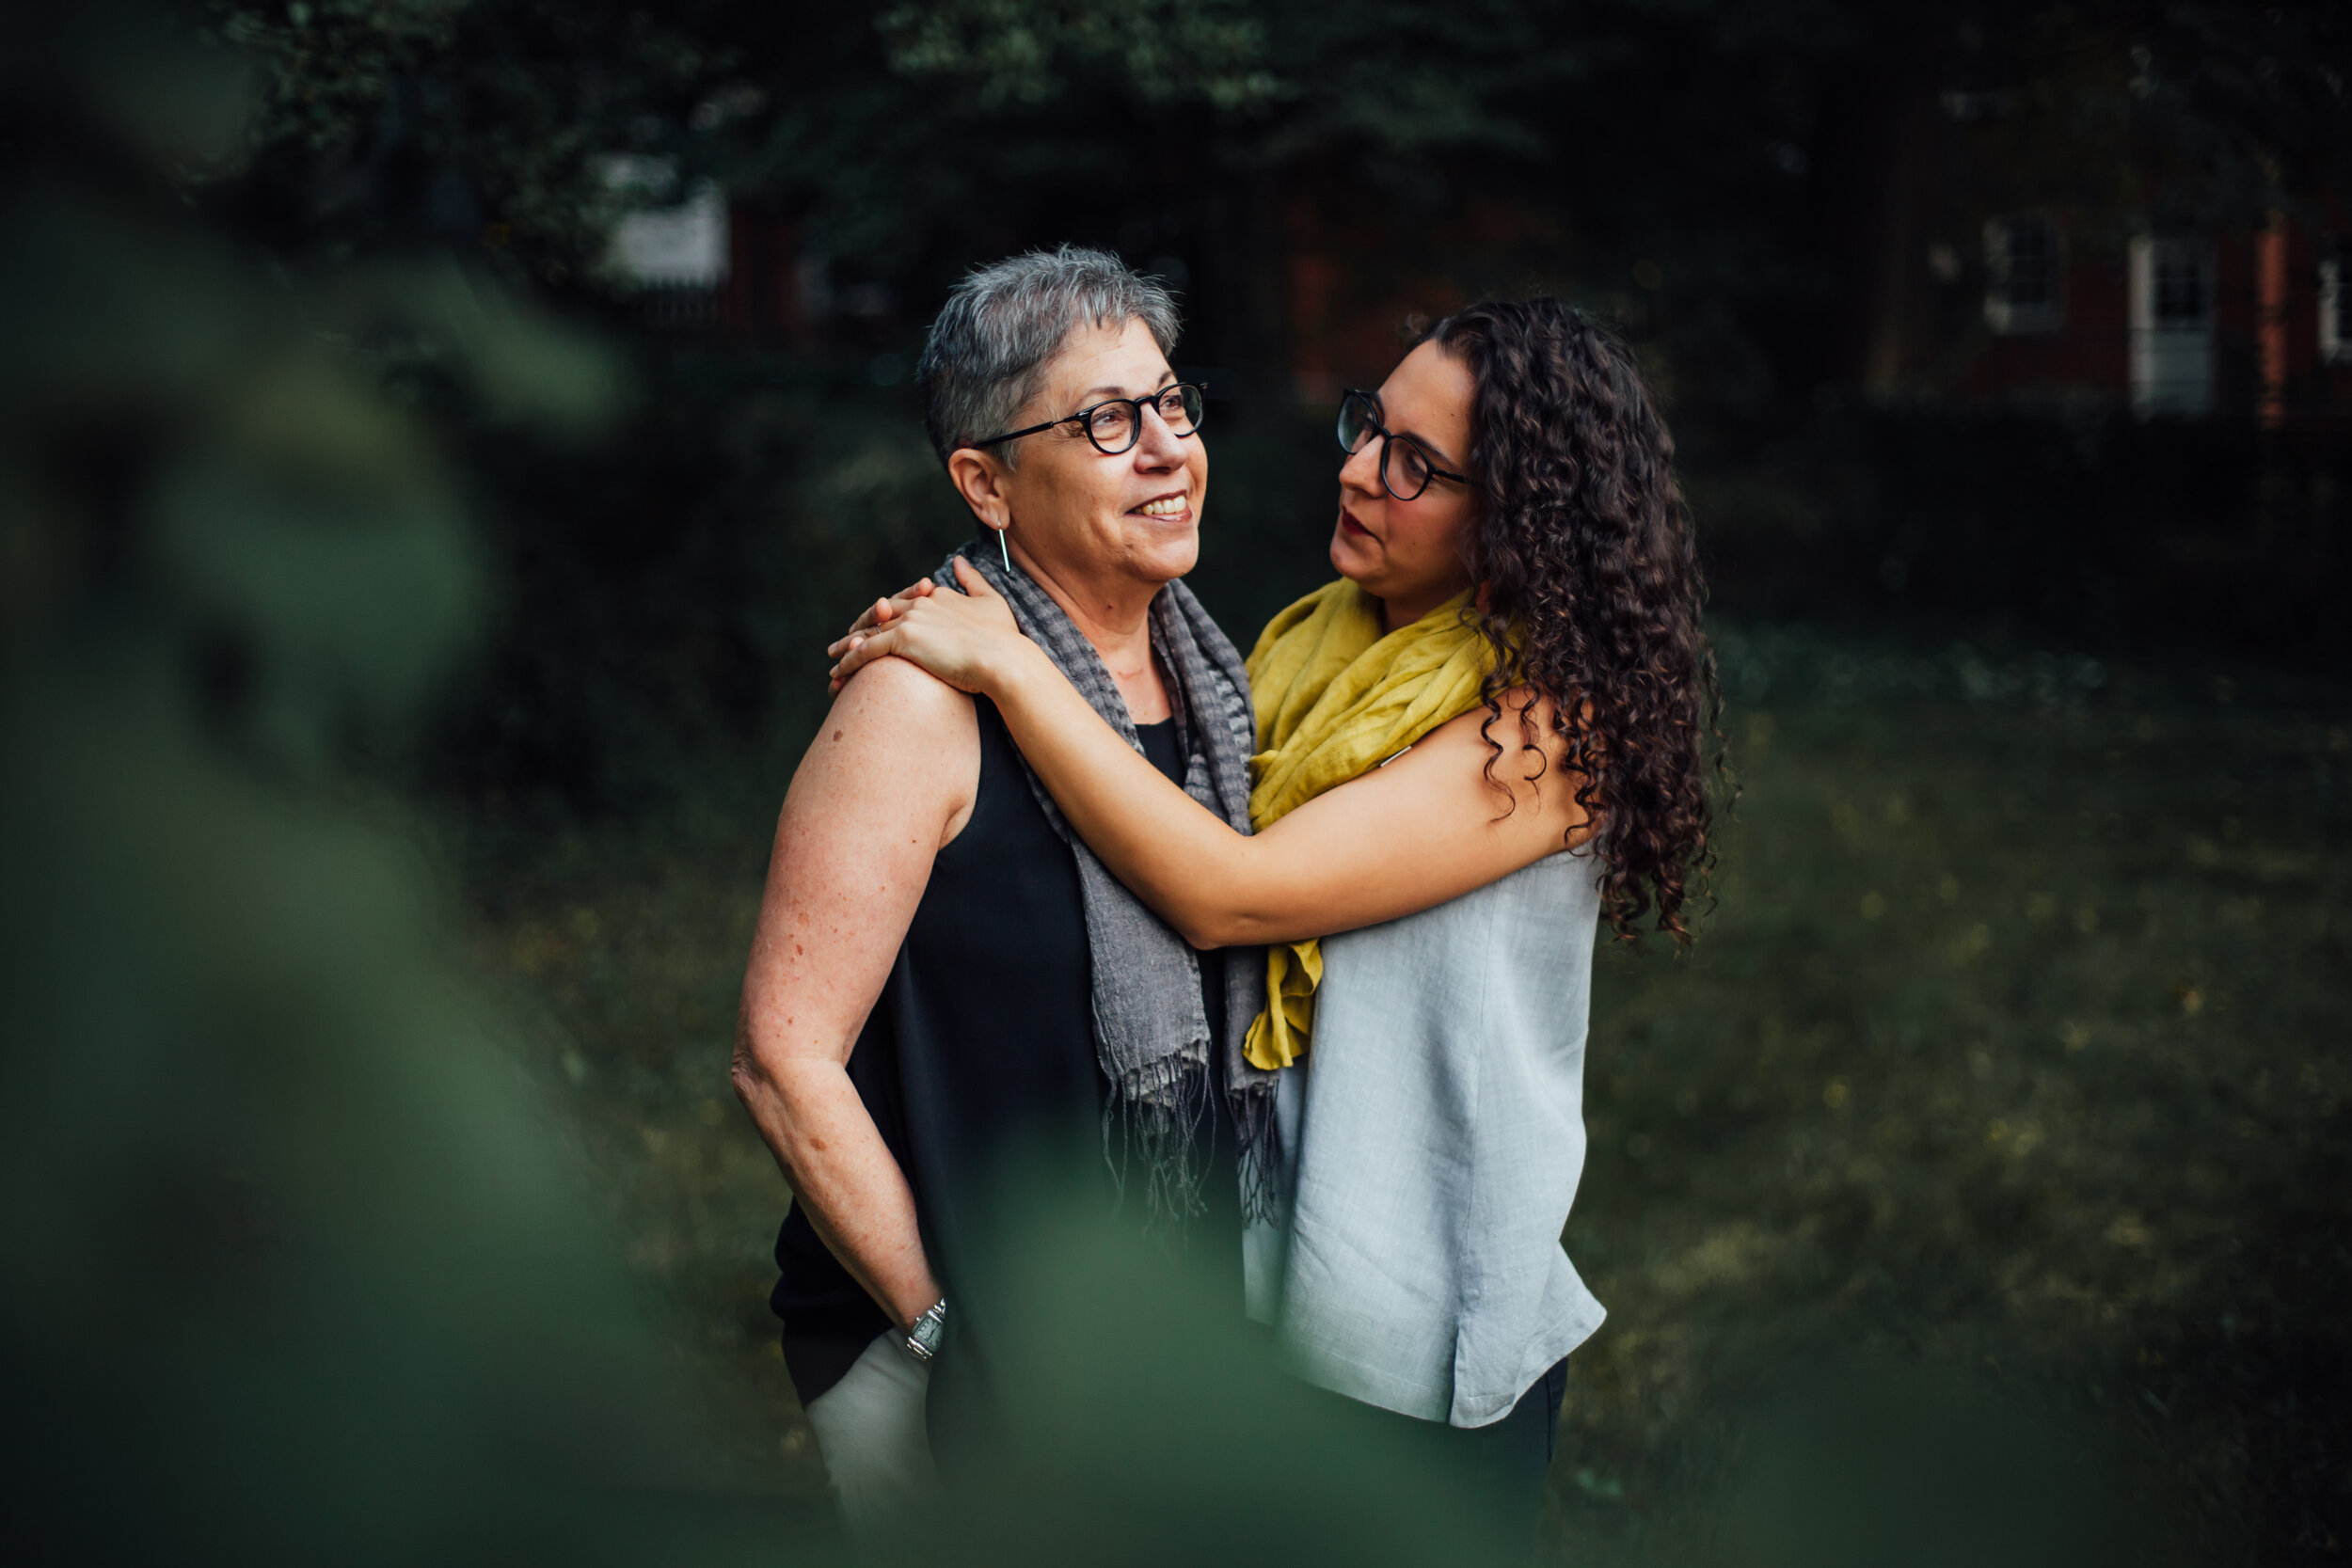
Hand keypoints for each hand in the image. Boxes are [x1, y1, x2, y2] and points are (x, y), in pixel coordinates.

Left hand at [827, 557, 1027, 696]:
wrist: (1003, 658)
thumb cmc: (1003, 637)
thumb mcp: (991, 602)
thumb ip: (972, 581)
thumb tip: (958, 561)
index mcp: (937, 596)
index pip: (904, 603)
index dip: (886, 614)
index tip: (876, 622)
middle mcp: (919, 604)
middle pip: (880, 614)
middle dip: (860, 626)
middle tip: (843, 640)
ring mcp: (910, 620)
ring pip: (869, 632)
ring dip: (848, 645)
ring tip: (833, 657)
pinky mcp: (903, 640)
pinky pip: (868, 650)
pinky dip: (850, 660)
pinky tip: (838, 671)